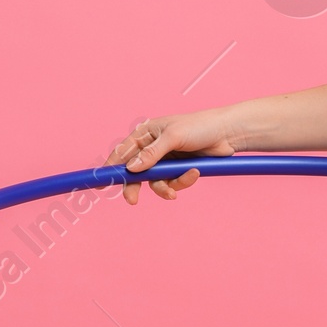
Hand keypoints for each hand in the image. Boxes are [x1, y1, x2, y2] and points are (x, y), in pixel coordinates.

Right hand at [104, 111, 235, 204]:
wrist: (227, 133)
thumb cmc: (199, 126)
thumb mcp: (173, 137)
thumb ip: (152, 154)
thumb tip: (132, 168)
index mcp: (146, 133)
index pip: (123, 152)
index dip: (110, 167)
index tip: (99, 182)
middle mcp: (153, 147)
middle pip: (135, 171)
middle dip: (135, 186)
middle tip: (132, 200)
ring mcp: (166, 160)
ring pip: (155, 181)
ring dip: (164, 187)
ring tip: (174, 191)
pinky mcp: (179, 169)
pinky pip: (173, 182)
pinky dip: (181, 182)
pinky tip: (193, 174)